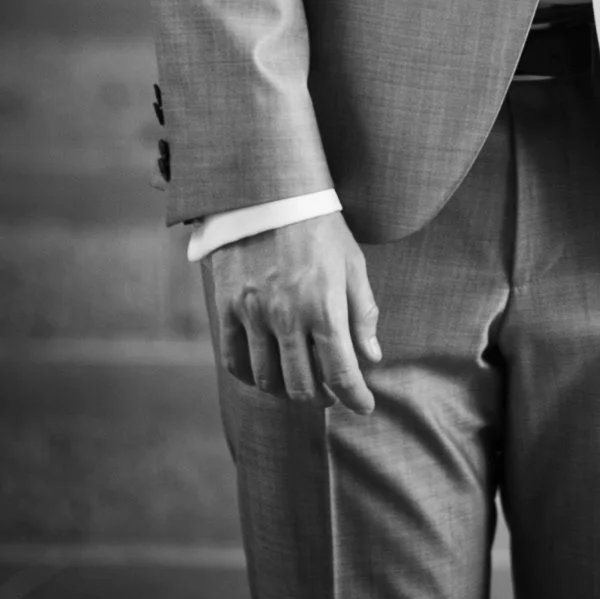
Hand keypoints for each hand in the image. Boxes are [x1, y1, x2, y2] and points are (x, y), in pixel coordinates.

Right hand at [203, 214, 382, 410]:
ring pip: (268, 381)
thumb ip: (362, 312)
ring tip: (300, 381)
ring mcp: (253, 315)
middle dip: (322, 399)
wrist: (268, 191)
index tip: (364, 407)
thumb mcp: (352, 263)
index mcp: (324, 306)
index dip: (355, 398)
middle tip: (331, 394)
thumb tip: (371, 357)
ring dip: (287, 391)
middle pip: (302, 387)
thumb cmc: (319, 226)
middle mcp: (287, 317)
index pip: (341, 373)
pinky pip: (234, 361)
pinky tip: (266, 371)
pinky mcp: (227, 308)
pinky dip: (251, 376)